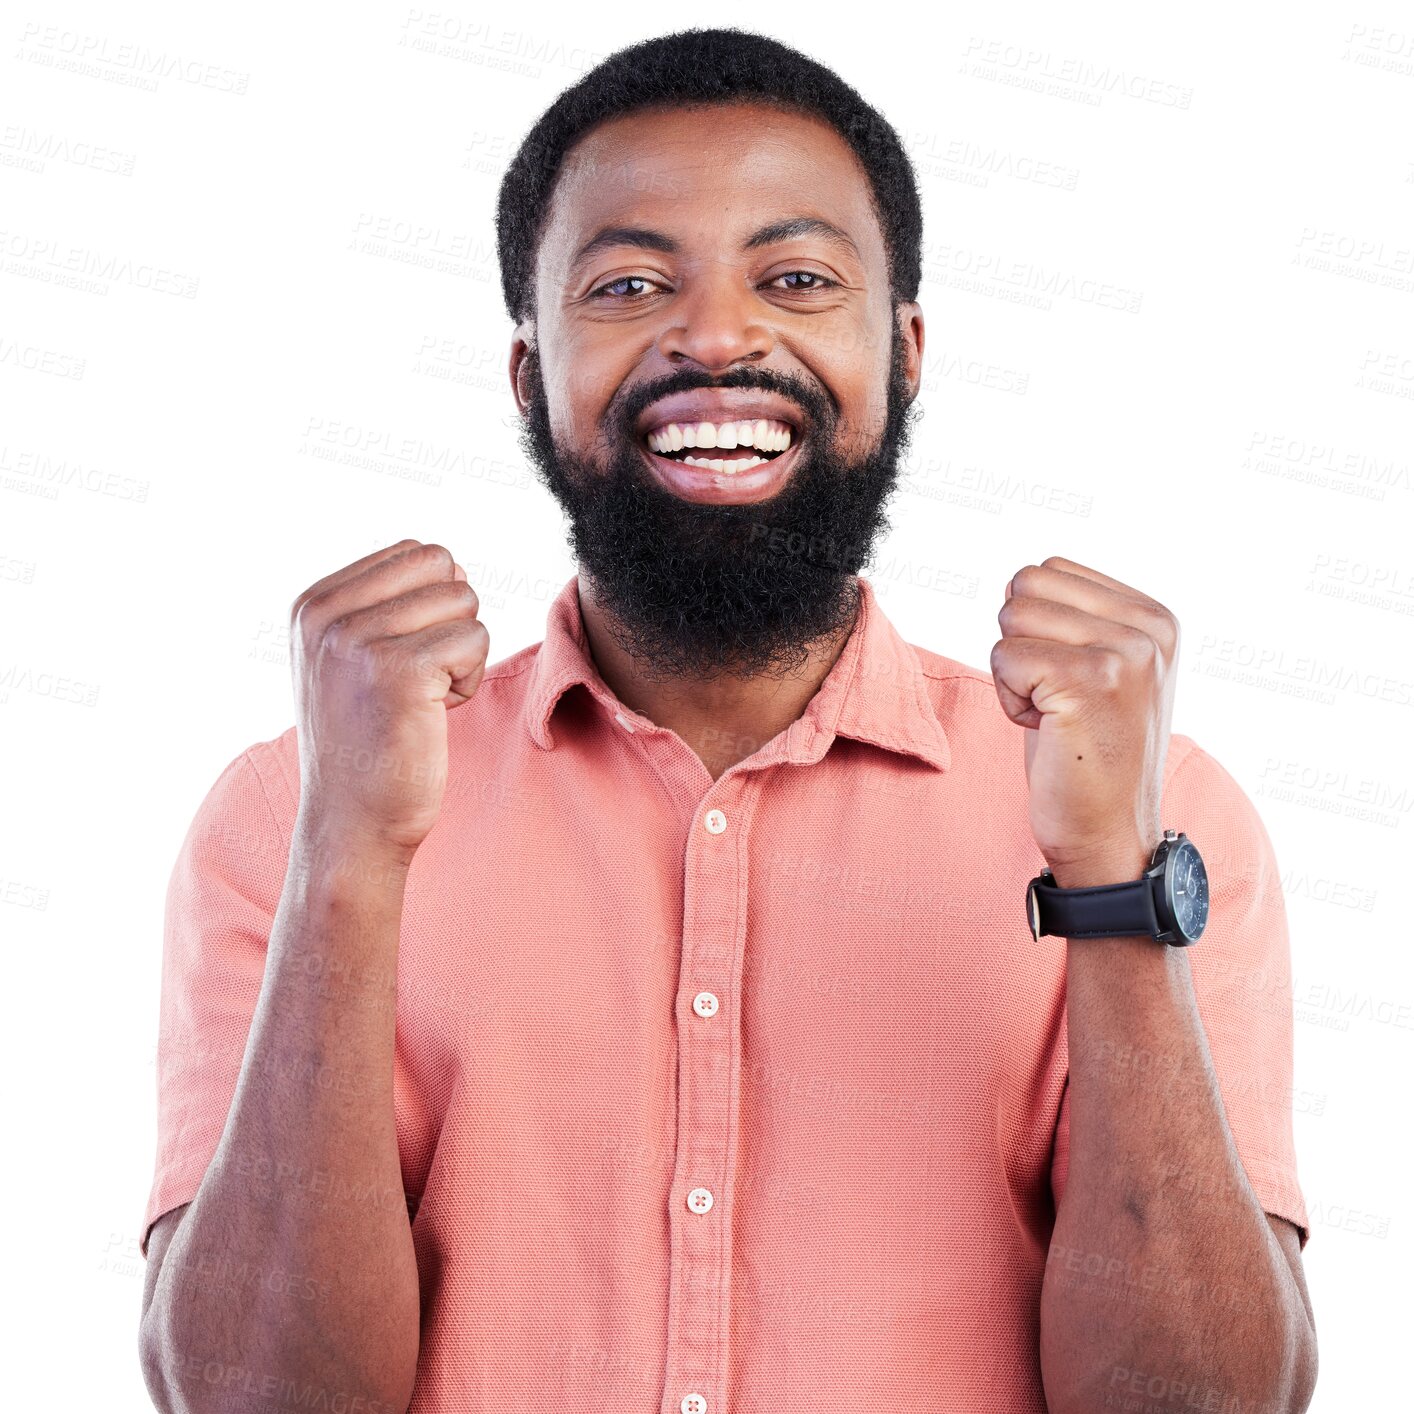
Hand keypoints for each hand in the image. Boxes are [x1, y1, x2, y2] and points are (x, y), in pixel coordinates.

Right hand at [289, 539, 489, 855]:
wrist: (352, 821)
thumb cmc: (367, 741)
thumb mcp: (350, 658)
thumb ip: (382, 603)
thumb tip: (449, 561)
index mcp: (313, 603)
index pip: (413, 552)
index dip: (431, 606)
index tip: (401, 663)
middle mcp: (326, 614)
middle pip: (442, 565)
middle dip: (451, 620)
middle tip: (421, 677)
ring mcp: (357, 640)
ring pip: (464, 602)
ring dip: (461, 653)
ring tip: (423, 698)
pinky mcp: (399, 670)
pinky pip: (476, 639)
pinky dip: (469, 681)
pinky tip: (433, 714)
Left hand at [990, 556, 1178, 881]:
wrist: (1110, 833)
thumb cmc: (1087, 754)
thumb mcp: (1099, 670)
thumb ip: (1076, 618)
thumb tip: (1022, 576)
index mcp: (1154, 616)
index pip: (1050, 570)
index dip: (1036, 630)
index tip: (1070, 684)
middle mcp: (1149, 627)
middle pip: (1026, 586)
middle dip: (1021, 646)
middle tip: (1059, 701)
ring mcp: (1126, 652)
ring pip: (1012, 616)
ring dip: (1015, 673)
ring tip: (1056, 714)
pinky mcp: (1090, 680)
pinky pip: (1004, 656)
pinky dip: (1009, 698)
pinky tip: (1048, 730)